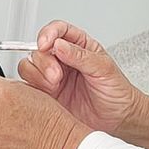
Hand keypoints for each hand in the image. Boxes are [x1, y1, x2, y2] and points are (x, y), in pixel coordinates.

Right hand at [17, 20, 143, 134]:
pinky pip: (29, 87)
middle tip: (57, 75)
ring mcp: (53, 77)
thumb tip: (59, 44)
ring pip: (30, 66)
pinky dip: (32, 89)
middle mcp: (63, 59)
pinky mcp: (47, 95)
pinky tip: (47, 94)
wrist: (119, 119)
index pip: (58, 30)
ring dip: (38, 75)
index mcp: (79, 46)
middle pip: (39, 49)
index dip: (48, 33)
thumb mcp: (103, 69)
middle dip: (44, 60)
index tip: (45, 44)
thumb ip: (80, 56)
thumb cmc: (117, 92)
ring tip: (55, 86)